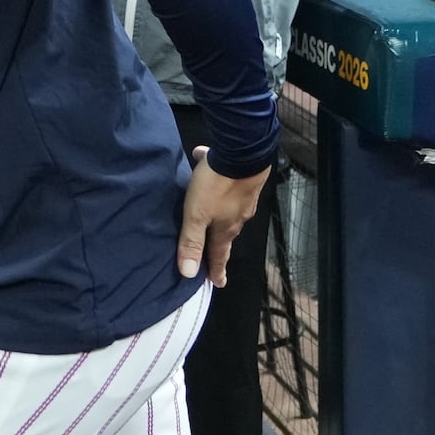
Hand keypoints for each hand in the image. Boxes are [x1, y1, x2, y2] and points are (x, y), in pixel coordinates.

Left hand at [177, 148, 269, 284]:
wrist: (244, 151)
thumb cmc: (218, 185)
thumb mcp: (197, 215)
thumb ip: (191, 242)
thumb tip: (188, 273)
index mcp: (226, 228)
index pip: (219, 255)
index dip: (216, 270)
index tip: (218, 283)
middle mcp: (238, 216)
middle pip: (224, 233)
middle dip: (216, 242)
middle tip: (211, 250)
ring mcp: (244, 197)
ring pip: (228, 208)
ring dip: (217, 212)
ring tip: (207, 212)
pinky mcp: (245, 178)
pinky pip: (227, 181)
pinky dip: (216, 177)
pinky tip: (203, 160)